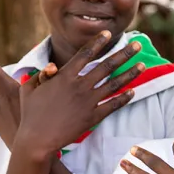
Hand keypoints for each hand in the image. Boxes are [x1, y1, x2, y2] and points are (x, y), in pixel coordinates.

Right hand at [12, 31, 142, 158]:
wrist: (37, 140)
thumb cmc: (31, 114)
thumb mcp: (30, 89)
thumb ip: (41, 75)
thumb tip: (52, 67)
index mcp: (64, 76)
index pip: (85, 54)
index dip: (97, 43)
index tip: (108, 33)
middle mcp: (79, 86)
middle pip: (106, 65)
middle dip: (124, 54)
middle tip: (137, 44)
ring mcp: (88, 101)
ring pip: (114, 83)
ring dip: (130, 73)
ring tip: (143, 65)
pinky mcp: (93, 117)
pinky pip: (113, 105)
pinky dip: (124, 98)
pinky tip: (134, 91)